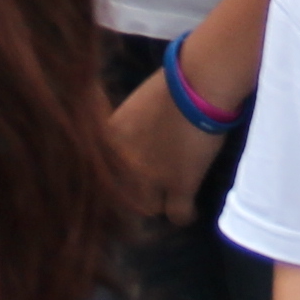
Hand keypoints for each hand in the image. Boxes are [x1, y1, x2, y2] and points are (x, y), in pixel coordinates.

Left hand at [106, 71, 223, 220]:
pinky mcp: (180, 185)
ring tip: (172, 198)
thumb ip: (127, 132)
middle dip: (136, 191)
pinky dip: (187, 214)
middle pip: (123, 194)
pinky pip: (178, 216)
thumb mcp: (135, 107)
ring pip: (150, 207)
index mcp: (109, 141)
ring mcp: (152, 178)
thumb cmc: (171, 83)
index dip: (115, 178)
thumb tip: (134, 144)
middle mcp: (124, 164)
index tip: (127, 179)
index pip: (101, 174)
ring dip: (160, 201)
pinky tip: (192, 210)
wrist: (199, 83)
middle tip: (151, 186)